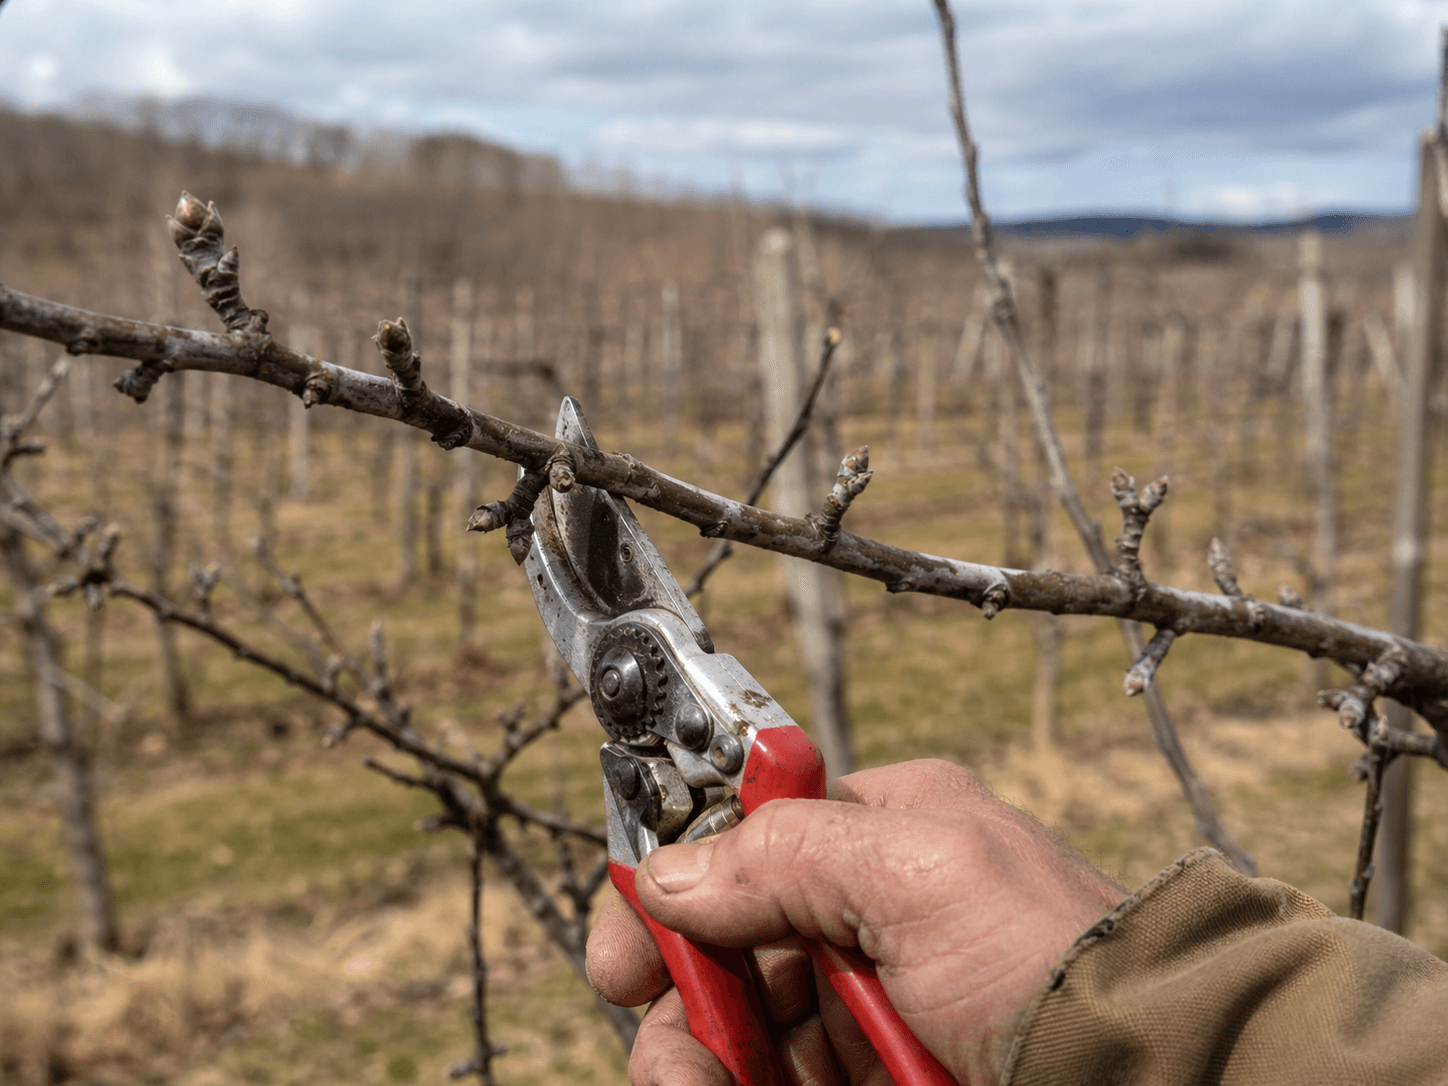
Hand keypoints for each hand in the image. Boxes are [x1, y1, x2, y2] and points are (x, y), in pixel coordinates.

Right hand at [587, 759, 1124, 1085]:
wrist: (1154, 1082)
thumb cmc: (1060, 962)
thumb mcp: (924, 873)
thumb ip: (785, 851)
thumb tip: (670, 870)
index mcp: (879, 832)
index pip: (737, 841)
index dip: (669, 895)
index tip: (623, 959)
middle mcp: (865, 912)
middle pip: (723, 949)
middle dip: (682, 1006)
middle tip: (676, 1065)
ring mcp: (868, 1005)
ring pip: (738, 1030)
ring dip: (701, 1066)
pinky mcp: (873, 1075)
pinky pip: (775, 1079)